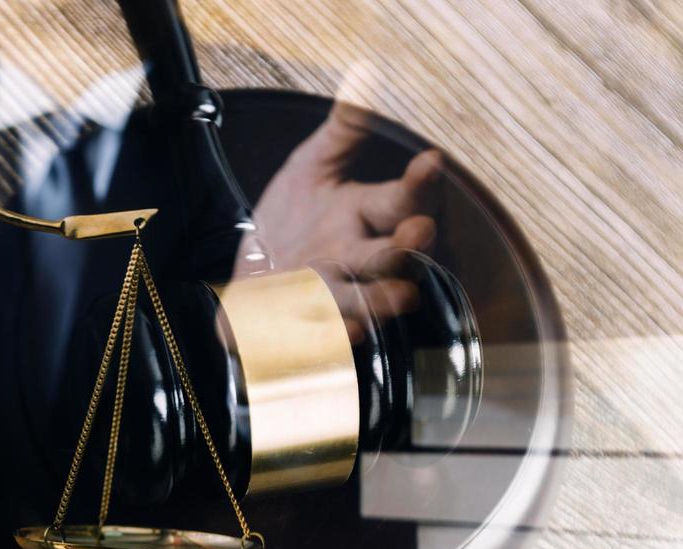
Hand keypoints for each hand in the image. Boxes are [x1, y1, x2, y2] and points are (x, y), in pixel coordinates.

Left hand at [234, 102, 441, 329]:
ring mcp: (332, 293)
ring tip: (401, 296)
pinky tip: (348, 332)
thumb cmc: (291, 218)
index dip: (418, 181)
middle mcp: (356, 257)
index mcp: (365, 215)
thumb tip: (367, 78)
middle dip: (405, 246)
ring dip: (383, 298)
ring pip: (365, 299)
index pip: (401, 198)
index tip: (431, 159)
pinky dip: (334, 335)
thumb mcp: (311, 166)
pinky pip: (324, 334)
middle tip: (419, 231)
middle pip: (390, 255)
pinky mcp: (305, 324)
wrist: (251, 273)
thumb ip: (342, 130)